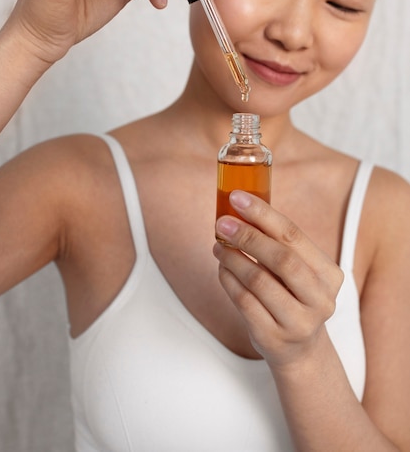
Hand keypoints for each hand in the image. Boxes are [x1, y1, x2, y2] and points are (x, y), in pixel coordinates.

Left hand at [213, 190, 343, 369]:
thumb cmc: (293, 296)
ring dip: (233, 258)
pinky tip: (222, 269)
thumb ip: (279, 244)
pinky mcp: (273, 337)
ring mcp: (298, 322)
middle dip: (247, 236)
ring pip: (258, 280)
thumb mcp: (298, 271)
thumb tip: (240, 208)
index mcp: (329, 274)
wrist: (300, 350)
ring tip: (219, 246)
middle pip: (281, 258)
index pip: (294, 235)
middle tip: (222, 223)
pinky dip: (228, 280)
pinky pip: (244, 301)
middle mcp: (320, 299)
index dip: (263, 214)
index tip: (237, 197)